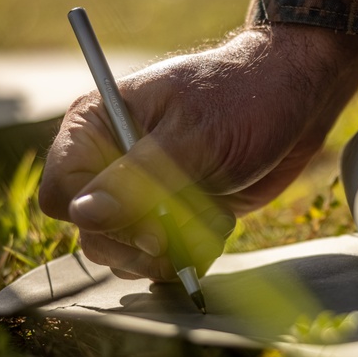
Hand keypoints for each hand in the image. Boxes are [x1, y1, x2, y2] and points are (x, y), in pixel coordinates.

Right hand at [39, 25, 357, 279]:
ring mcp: (143, 192)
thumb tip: (85, 214)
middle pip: (93, 235)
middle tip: (184, 224)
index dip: (96, 215)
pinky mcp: (174, 215)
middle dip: (142, 241)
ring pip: (129, 253)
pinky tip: (220, 221)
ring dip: (175, 247)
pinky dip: (194, 251)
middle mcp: (111, 161)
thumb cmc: (243, 99)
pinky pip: (166, 257)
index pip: (62, 193)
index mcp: (98, 125)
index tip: (147, 214)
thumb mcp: (193, 137)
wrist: (295, 100)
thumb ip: (138, 179)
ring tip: (212, 215)